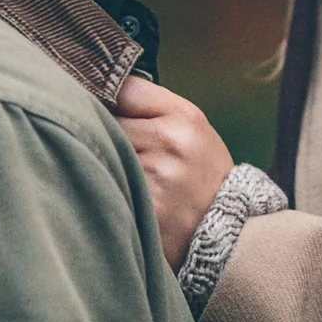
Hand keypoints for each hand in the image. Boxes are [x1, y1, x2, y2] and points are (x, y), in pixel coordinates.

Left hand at [114, 76, 234, 268]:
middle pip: (107, 120)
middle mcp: (172, 142)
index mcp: (185, 118)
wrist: (225, 232)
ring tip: (115, 172)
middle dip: (101, 132)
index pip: (125, 89)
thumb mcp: (192, 132)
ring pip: (102, 153)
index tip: (103, 108)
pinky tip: (118, 193)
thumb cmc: (200, 176)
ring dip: (99, 161)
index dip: (108, 96)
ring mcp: (157, 176)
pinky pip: (107, 184)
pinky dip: (105, 186)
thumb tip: (96, 93)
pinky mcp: (144, 207)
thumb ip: (153, 111)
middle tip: (106, 146)